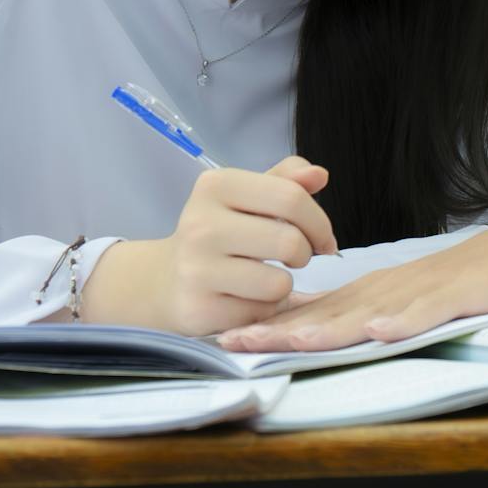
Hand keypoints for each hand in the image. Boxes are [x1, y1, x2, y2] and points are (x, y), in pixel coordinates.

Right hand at [84, 156, 337, 335]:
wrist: (166, 281)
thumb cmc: (217, 234)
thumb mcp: (245, 198)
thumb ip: (285, 182)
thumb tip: (319, 174)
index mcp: (215, 185)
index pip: (291, 197)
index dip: (319, 221)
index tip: (321, 237)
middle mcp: (201, 224)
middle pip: (290, 241)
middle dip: (305, 254)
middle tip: (296, 257)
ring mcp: (197, 268)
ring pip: (278, 282)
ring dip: (283, 285)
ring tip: (265, 278)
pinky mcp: (200, 308)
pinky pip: (260, 312)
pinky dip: (263, 309)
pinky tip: (244, 298)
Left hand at [218, 209, 487, 351]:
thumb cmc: (481, 280)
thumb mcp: (421, 300)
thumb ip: (381, 316)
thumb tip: (338, 336)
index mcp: (380, 291)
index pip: (318, 312)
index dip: (274, 327)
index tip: (230, 339)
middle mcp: (394, 289)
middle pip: (330, 313)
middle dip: (280, 330)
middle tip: (233, 342)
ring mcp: (427, 291)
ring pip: (370, 312)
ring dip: (329, 328)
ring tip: (290, 342)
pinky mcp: (464, 295)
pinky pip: (430, 311)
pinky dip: (405, 321)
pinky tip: (381, 332)